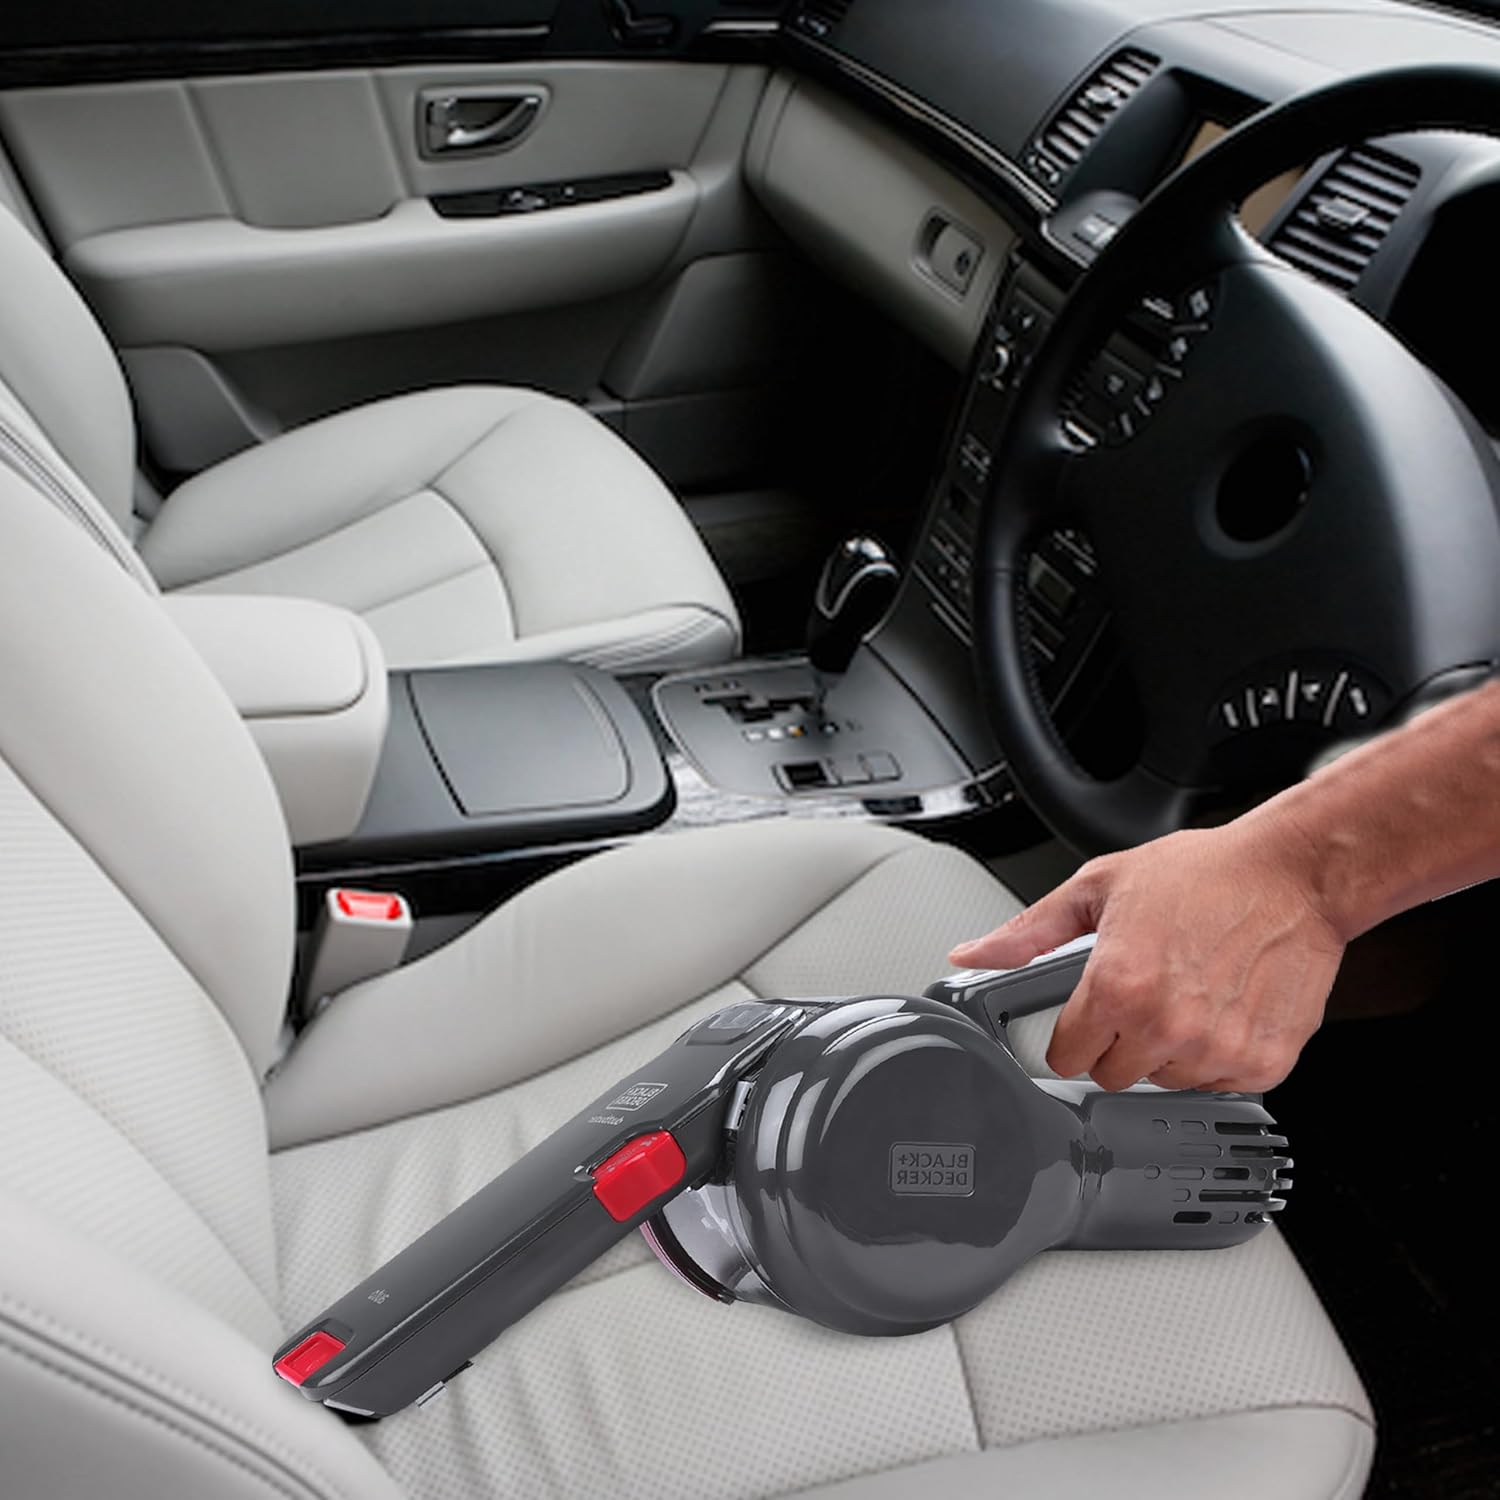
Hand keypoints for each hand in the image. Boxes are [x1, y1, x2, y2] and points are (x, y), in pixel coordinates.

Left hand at [948, 821, 1345, 1091]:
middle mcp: (1166, 1025)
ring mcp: (1217, 1050)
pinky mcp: (1263, 1062)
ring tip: (1189, 992)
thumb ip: (1029, 930)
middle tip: (1144, 993)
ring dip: (1169, 1050)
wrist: (1292, 875)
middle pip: (1113, 1074)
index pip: (1067, 1056)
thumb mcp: (1098, 886)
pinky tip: (1223, 1008)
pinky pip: (1220, 1083)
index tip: (1088, 1017)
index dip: (1073, 1033)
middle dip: (1119, 1041)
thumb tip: (973, 954)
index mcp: (1118, 986)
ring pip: (1165, 1081)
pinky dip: (1219, 1055)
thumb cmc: (1203, 874)